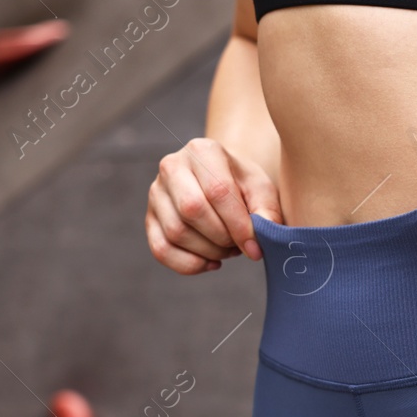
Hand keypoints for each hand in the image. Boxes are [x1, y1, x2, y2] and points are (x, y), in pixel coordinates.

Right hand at [146, 137, 282, 273]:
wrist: (222, 181)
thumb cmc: (242, 185)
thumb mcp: (262, 190)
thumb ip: (266, 213)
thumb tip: (256, 246)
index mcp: (203, 151)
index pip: (217, 191)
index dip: (238, 225)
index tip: (255, 246)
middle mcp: (172, 167)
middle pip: (192, 210)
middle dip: (221, 237)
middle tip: (239, 244)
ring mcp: (156, 193)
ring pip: (176, 232)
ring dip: (209, 251)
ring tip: (228, 248)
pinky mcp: (150, 219)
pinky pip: (161, 249)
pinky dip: (189, 264)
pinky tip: (210, 262)